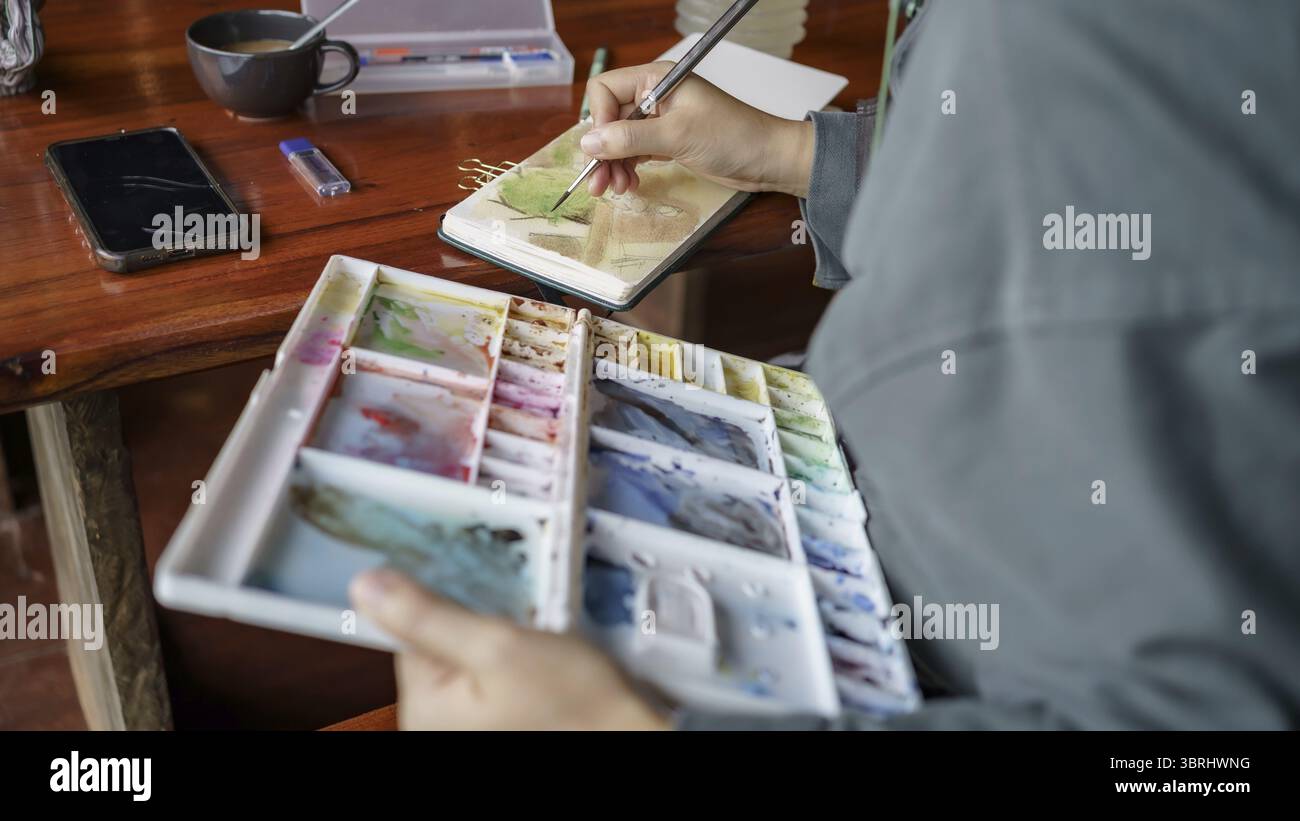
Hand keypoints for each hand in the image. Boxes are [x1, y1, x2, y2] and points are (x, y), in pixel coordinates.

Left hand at [349, 568, 669, 730]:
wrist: (632, 739)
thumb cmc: (576, 705)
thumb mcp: (499, 647)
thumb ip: (429, 615)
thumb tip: (364, 585)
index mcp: (423, 712)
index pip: (411, 631)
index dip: (446, 599)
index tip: (480, 581)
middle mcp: (434, 727)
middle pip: (438, 644)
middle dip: (477, 619)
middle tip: (521, 612)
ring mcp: (467, 729)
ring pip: (468, 658)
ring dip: (499, 637)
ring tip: (538, 637)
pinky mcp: (496, 726)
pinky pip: (490, 680)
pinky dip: (513, 661)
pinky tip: (542, 658)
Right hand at [582, 61, 813, 197]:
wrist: (767, 158)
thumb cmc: (732, 136)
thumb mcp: (677, 136)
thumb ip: (630, 138)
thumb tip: (588, 142)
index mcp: (656, 80)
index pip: (606, 90)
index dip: (599, 120)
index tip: (603, 150)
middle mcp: (654, 96)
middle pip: (609, 118)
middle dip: (602, 150)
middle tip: (599, 184)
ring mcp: (660, 120)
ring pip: (619, 139)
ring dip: (613, 164)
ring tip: (618, 188)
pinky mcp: (668, 141)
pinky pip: (635, 151)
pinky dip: (628, 167)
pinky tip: (630, 183)